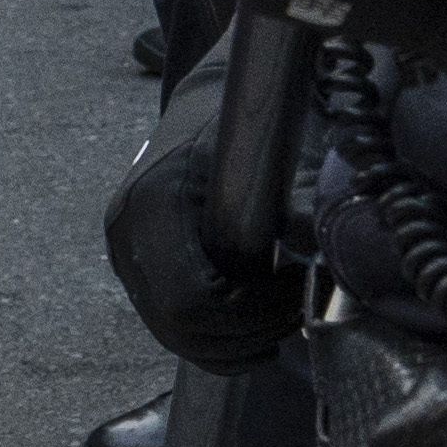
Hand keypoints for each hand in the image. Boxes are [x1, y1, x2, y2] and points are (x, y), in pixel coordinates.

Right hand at [106, 96, 297, 371]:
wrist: (205, 103)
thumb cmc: (240, 123)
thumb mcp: (271, 151)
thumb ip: (299, 200)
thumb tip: (320, 246)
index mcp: (153, 204)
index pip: (189, 300)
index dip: (247, 314)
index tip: (292, 291)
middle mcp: (127, 234)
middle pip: (180, 327)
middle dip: (246, 331)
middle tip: (295, 309)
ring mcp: (125, 255)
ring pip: (175, 336)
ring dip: (235, 342)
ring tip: (283, 317)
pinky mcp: (137, 269)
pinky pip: (172, 328)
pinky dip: (218, 343)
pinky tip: (259, 334)